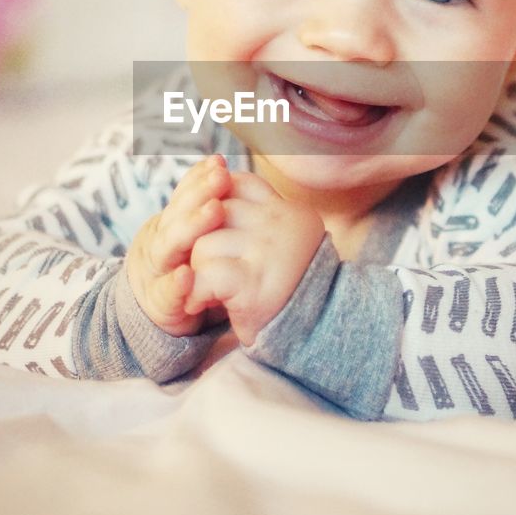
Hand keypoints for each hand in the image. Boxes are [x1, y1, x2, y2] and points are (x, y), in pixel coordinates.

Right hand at [126, 154, 230, 336]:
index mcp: (169, 226)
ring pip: (168, 247)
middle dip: (199, 193)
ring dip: (191, 227)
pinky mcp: (158, 306)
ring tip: (216, 210)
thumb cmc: (186, 272)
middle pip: (176, 215)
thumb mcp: (194, 240)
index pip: (182, 197)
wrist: (149, 316)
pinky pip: (165, 294)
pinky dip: (175, 284)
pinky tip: (186, 275)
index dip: (198, 179)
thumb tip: (234, 175)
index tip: (219, 161)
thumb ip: (210, 214)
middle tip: (222, 176)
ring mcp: (155, 273)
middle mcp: (159, 244)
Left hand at [184, 171, 325, 345]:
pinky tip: (200, 303)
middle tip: (199, 264)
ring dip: (196, 269)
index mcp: (288, 211)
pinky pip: (206, 274)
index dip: (215, 201)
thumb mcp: (283, 240)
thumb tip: (213, 193)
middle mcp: (280, 224)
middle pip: (215, 211)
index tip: (209, 227)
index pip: (240, 184)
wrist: (319, 330)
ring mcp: (267, 252)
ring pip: (204, 244)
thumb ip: (257, 217)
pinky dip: (196, 292)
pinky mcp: (252, 283)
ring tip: (204, 287)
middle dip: (199, 238)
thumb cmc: (291, 287)